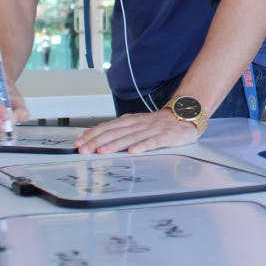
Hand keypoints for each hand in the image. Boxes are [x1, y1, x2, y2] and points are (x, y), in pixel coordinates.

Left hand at [75, 111, 199, 154]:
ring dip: (115, 144)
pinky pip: (153, 142)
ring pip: (131, 137)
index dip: (93, 134)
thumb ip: (120, 130)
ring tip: (102, 152)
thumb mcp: (137, 123)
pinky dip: (142, 146)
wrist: (186, 114)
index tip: (80, 142)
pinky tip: (133, 151)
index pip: (108, 127)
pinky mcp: (166, 136)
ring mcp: (152, 130)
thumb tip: (96, 138)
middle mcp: (139, 124)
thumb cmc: (160, 123)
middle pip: (116, 132)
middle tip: (84, 149)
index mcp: (131, 120)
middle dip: (98, 141)